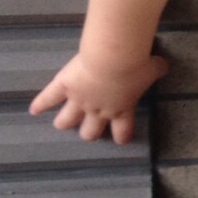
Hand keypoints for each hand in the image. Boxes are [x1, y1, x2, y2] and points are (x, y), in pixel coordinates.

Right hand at [29, 52, 167, 144]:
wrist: (113, 57)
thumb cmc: (137, 64)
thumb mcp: (155, 67)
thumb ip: (159, 69)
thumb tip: (164, 65)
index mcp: (122, 109)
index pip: (122, 130)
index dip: (121, 136)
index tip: (120, 139)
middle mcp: (99, 110)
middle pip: (90, 131)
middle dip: (89, 132)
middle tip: (88, 131)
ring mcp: (79, 101)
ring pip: (67, 120)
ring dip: (64, 122)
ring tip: (60, 124)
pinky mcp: (64, 87)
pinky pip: (48, 98)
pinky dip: (40, 104)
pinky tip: (33, 110)